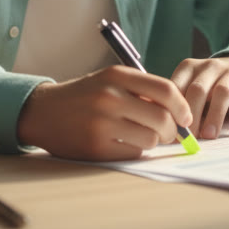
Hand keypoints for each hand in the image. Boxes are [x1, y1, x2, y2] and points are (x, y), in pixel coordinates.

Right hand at [15, 66, 192, 160]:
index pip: (166, 90)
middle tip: (168, 133)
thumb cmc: (85, 96)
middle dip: (172, 130)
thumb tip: (179, 112)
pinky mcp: (96, 147)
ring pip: (150, 139)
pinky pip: (133, 152)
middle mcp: (110, 97)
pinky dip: (135, 150)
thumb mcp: (110, 81)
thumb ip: (141, 90)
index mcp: (117, 76)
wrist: (43, 112)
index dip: (182, 106)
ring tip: (142, 136)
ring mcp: (102, 123)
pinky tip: (124, 143)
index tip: (186, 117)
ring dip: (153, 141)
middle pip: (162, 118)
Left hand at [170, 55, 228, 138]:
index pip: (177, 86)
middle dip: (192, 115)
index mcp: (190, 67)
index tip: (170, 129)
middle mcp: (211, 66)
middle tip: (188, 137)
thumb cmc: (211, 84)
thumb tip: (168, 133)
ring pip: (222, 93)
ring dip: (214, 116)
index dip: (172, 108)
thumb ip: (181, 103)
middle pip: (198, 89)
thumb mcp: (193, 84)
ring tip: (208, 136)